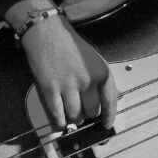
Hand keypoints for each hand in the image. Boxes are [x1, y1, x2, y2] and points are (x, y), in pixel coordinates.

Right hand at [16, 13, 117, 132]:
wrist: (47, 32)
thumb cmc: (71, 45)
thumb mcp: (94, 60)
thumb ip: (100, 80)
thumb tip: (108, 102)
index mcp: (101, 72)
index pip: (110, 102)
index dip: (109, 117)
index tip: (106, 125)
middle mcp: (87, 81)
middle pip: (91, 111)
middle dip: (88, 114)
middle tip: (83, 112)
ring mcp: (68, 86)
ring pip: (75, 116)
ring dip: (73, 118)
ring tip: (71, 113)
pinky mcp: (50, 89)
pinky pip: (57, 114)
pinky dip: (59, 121)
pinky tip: (60, 121)